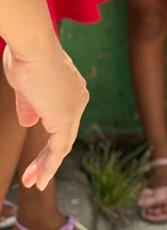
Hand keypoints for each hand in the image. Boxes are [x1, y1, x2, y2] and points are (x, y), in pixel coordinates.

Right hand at [3, 39, 87, 190]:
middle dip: (49, 158)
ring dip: (47, 166)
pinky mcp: (66, 118)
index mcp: (72, 89)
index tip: (37, 154)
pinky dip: (49, 165)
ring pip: (63, 145)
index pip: (64, 120)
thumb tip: (29, 122)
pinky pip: (59, 148)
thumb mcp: (26, 85)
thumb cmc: (26, 57)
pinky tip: (37, 177)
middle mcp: (78, 98)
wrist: (32, 46)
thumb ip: (30, 106)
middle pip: (66, 135)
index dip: (50, 138)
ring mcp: (75, 108)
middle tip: (34, 177)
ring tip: (33, 183)